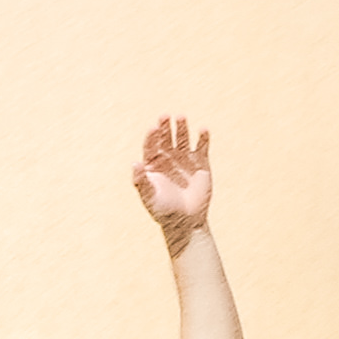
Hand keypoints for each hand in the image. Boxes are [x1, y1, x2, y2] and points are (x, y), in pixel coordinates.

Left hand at [132, 116, 215, 244]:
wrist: (185, 221)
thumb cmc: (163, 211)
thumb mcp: (149, 197)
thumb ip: (140, 181)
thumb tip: (135, 163)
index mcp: (153, 164)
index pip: (151, 145)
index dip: (152, 136)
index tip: (154, 128)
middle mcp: (168, 158)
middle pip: (166, 138)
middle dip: (165, 127)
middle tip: (165, 116)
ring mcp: (184, 159)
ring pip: (182, 139)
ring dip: (182, 128)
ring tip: (181, 117)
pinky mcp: (200, 163)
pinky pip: (201, 147)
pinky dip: (203, 138)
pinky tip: (202, 130)